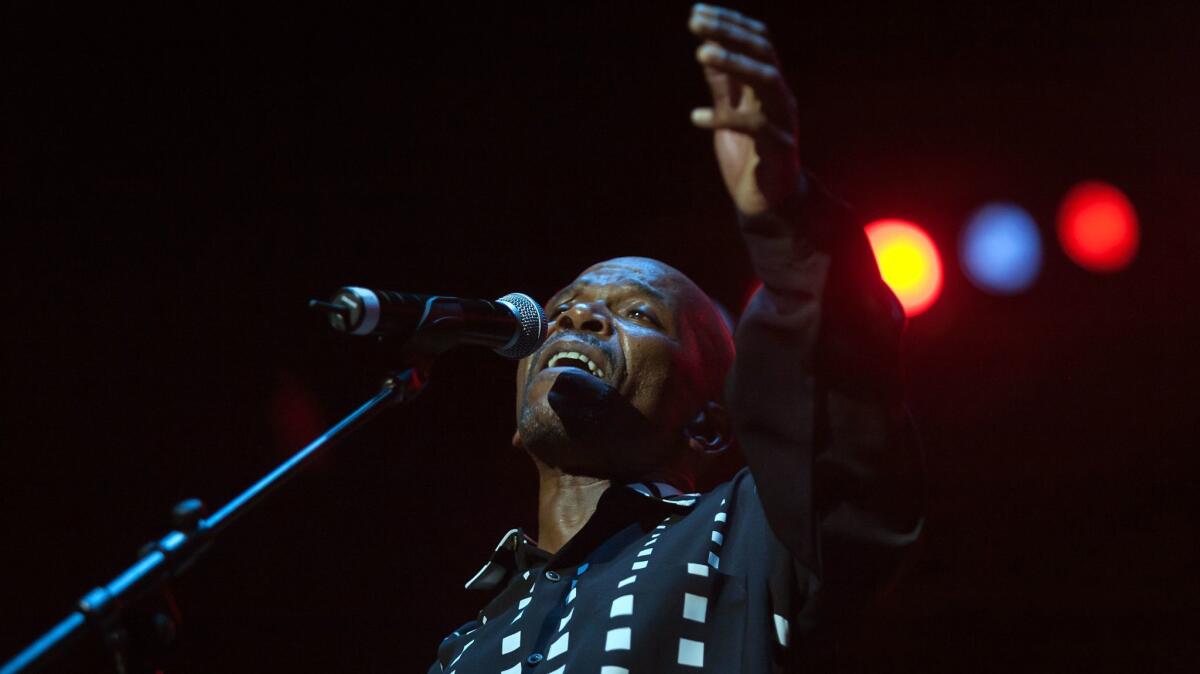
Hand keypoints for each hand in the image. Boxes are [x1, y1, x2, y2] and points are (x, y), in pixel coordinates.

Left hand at [689, 4, 801, 216]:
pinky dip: (725, 119)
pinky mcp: (779, 150)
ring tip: (701, 54)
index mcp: (769, 86)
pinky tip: (696, 118)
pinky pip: (755, 128)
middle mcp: (780, 97)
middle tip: (695, 23)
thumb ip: (724, 86)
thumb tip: (706, 49)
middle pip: (762, 52)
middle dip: (729, 33)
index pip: (757, 41)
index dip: (730, 23)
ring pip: (766, 80)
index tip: (697, 12)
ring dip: (735, 63)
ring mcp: (783, 121)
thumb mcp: (730, 114)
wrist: (769, 203)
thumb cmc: (749, 157)